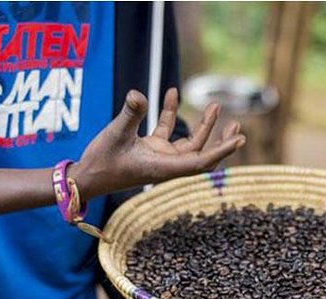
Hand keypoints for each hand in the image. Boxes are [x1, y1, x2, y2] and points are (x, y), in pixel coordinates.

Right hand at [71, 88, 244, 199]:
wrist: (86, 178)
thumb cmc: (100, 162)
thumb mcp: (115, 134)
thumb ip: (129, 114)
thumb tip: (138, 94)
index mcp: (163, 167)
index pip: (200, 161)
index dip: (221, 150)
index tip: (240, 140)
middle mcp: (166, 164)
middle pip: (202, 154)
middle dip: (220, 140)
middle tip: (237, 125)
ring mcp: (159, 157)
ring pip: (189, 143)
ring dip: (202, 127)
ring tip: (214, 106)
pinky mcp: (150, 150)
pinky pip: (167, 132)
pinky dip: (171, 114)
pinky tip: (172, 93)